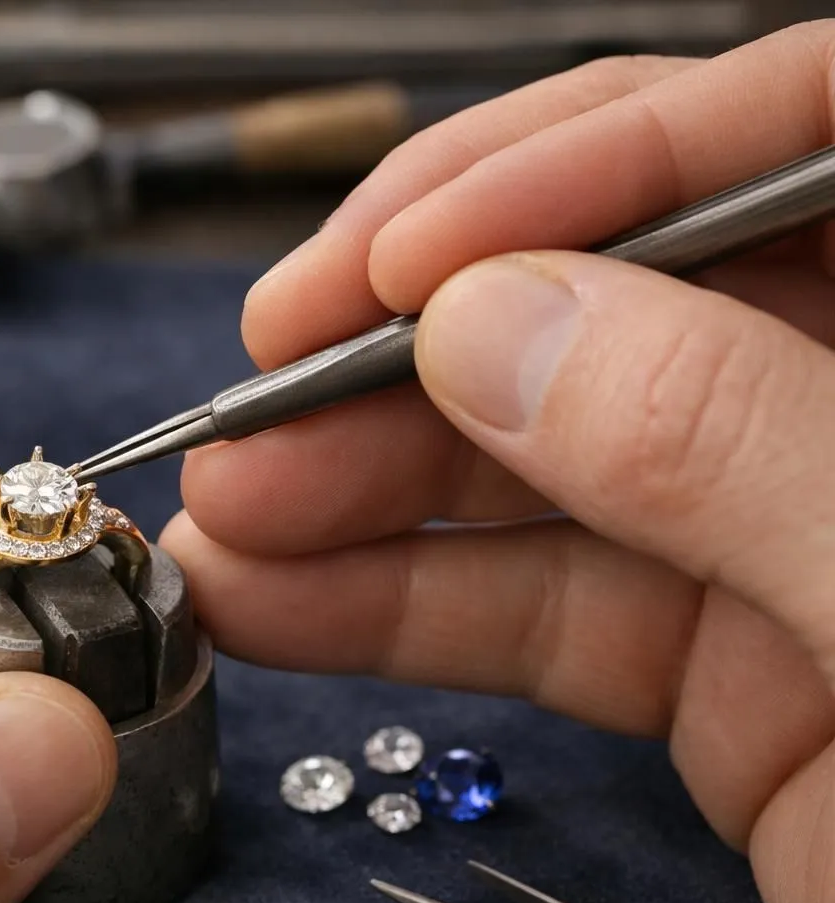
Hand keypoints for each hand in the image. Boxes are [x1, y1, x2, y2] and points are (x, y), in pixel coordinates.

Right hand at [163, 20, 834, 902]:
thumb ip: (740, 450)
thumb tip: (500, 331)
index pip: (799, 126)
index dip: (588, 160)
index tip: (410, 252)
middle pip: (624, 288)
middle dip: (419, 335)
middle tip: (269, 383)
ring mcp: (795, 534)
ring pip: (549, 459)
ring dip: (366, 481)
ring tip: (233, 513)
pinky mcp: (723, 667)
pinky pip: (536, 605)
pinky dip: (395, 603)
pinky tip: (280, 599)